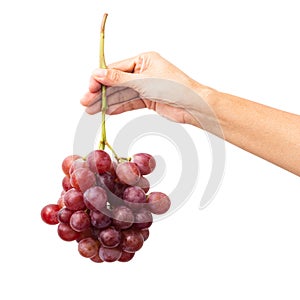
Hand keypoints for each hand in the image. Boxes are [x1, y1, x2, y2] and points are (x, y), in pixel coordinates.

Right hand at [80, 52, 213, 125]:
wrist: (192, 106)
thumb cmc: (174, 87)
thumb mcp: (143, 81)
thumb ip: (119, 80)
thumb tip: (98, 73)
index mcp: (143, 60)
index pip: (116, 68)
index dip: (101, 78)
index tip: (90, 87)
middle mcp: (143, 72)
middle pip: (116, 82)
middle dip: (101, 92)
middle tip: (86, 101)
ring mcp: (145, 86)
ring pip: (122, 94)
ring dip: (107, 102)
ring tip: (92, 110)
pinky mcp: (148, 99)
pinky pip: (130, 102)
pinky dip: (119, 107)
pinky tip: (108, 111)